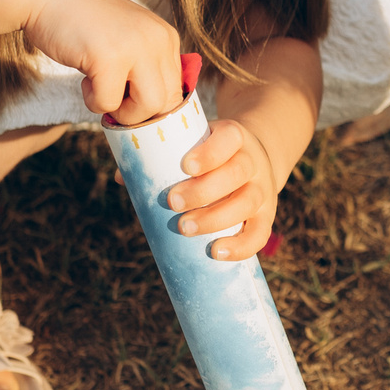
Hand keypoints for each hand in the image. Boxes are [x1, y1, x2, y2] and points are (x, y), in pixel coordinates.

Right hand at [18, 0, 183, 124]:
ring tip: (100, 89)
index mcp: (166, 37)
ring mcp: (136, 47)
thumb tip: (157, 114)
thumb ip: (146, 67)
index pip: (178, 92)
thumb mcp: (128, 38)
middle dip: (138, 114)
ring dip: (120, 112)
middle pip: (167, 104)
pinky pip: (109, 103)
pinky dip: (93, 101)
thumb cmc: (82, 22)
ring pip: (148, 108)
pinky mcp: (110, 57)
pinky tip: (84, 79)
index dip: (154, 110)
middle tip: (113, 99)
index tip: (129, 107)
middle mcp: (159, 39)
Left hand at [166, 118, 280, 260]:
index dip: (210, 153)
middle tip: (172, 203)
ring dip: (215, 219)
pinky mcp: (267, 216)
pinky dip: (241, 246)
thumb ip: (161, 157)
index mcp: (234, 137)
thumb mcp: (195, 143)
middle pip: (237, 173)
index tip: (185, 166)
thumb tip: (122, 177)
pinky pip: (260, 233)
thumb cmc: (212, 154)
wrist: (253, 160)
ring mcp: (263, 189)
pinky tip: (216, 252)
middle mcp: (253, 161)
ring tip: (184, 228)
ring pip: (247, 203)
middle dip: (204, 191)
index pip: (229, 139)